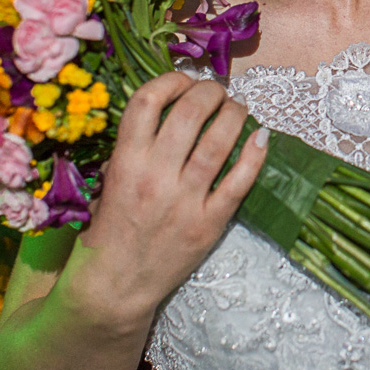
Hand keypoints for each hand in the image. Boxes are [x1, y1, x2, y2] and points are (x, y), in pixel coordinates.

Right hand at [70, 71, 267, 323]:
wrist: (115, 288)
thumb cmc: (109, 233)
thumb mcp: (108, 183)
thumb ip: (131, 150)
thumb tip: (165, 114)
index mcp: (125, 162)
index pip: (147, 101)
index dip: (170, 81)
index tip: (183, 82)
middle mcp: (155, 175)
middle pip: (190, 112)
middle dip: (209, 92)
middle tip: (217, 92)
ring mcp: (185, 200)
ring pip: (219, 141)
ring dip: (234, 114)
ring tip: (238, 108)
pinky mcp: (209, 223)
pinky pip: (239, 182)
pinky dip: (254, 155)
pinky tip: (261, 137)